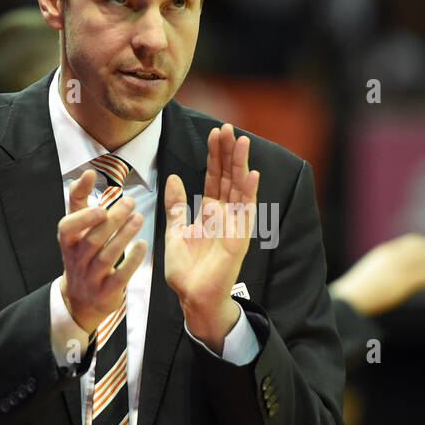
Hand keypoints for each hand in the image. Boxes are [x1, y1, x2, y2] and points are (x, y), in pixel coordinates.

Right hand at [58, 169, 147, 332]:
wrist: (81, 299)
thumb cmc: (82, 253)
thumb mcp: (76, 228)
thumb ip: (80, 200)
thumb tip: (88, 172)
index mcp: (68, 242)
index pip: (67, 228)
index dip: (83, 216)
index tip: (100, 203)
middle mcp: (76, 260)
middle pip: (92, 240)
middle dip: (112, 221)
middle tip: (130, 202)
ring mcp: (89, 278)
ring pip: (105, 257)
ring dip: (123, 237)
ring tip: (138, 219)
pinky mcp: (105, 293)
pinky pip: (119, 277)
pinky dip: (131, 261)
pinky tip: (143, 245)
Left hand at [165, 124, 259, 351]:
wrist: (193, 297)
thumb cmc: (186, 269)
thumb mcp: (175, 229)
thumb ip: (176, 205)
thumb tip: (173, 178)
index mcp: (211, 211)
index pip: (214, 177)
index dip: (215, 155)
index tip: (215, 133)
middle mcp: (226, 214)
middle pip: (228, 177)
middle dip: (228, 152)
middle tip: (228, 128)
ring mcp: (235, 224)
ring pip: (240, 188)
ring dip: (241, 164)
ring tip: (242, 141)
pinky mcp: (240, 237)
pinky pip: (246, 211)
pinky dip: (250, 192)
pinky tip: (252, 173)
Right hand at [329, 233, 424, 317]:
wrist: (349, 300)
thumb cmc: (354, 295)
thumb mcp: (368, 279)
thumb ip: (382, 276)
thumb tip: (389, 284)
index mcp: (383, 254)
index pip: (408, 244)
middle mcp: (393, 256)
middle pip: (421, 248)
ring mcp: (399, 267)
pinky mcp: (404, 280)